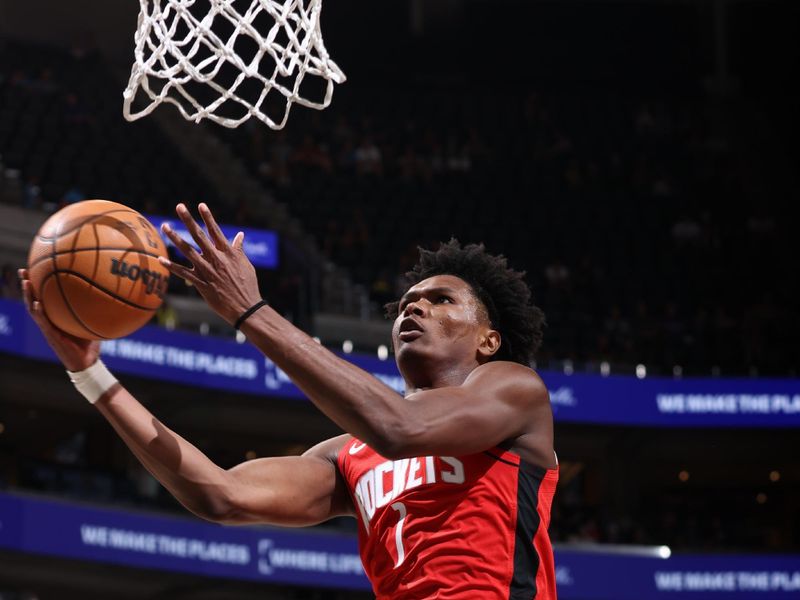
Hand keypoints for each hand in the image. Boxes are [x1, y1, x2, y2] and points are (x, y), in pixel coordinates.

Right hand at [18, 269, 99, 371]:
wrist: (87, 362)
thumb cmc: (90, 342)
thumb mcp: (93, 322)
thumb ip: (96, 309)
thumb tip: (110, 292)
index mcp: (56, 316)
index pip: (44, 296)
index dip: (38, 284)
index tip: (36, 268)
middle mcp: (49, 320)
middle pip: (34, 299)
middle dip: (27, 285)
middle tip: (24, 270)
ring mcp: (48, 328)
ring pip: (33, 310)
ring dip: (28, 296)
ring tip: (26, 282)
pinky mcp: (51, 336)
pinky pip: (43, 323)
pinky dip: (39, 313)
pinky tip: (37, 303)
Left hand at [159, 203, 261, 324]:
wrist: (246, 307)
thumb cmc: (248, 285)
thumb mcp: (246, 264)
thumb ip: (239, 249)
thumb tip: (240, 235)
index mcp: (228, 253)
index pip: (216, 231)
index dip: (208, 217)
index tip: (200, 204)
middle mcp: (216, 259)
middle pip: (199, 236)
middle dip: (188, 220)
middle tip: (179, 206)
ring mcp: (207, 271)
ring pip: (188, 251)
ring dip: (175, 238)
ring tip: (165, 226)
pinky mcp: (201, 284)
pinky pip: (183, 273)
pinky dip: (172, 266)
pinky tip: (161, 259)